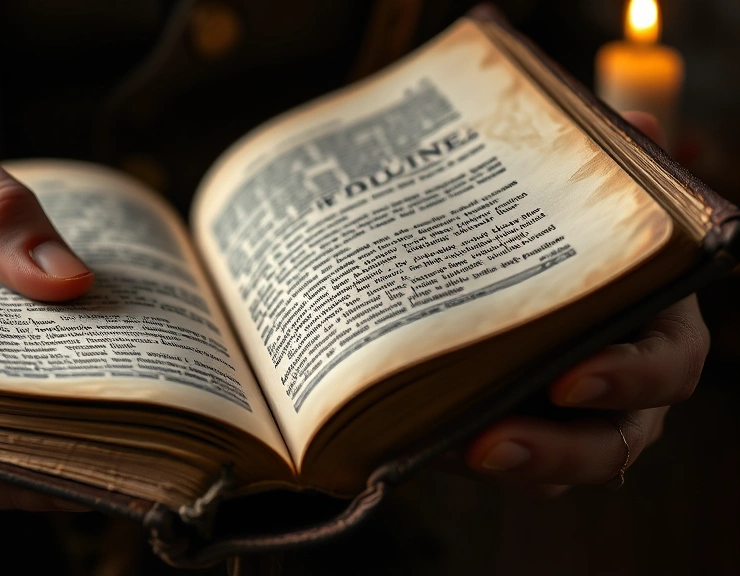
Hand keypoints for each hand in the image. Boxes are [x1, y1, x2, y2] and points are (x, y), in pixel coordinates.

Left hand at [463, 112, 706, 494]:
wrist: (512, 268)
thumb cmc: (565, 239)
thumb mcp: (580, 205)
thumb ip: (606, 174)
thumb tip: (638, 126)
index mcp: (652, 328)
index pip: (664, 365)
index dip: (628, 377)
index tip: (569, 377)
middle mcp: (622, 391)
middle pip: (612, 443)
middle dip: (558, 450)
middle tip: (491, 443)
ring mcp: (571, 425)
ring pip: (558, 472)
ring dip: (509, 467)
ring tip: (455, 452)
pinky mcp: (521, 441)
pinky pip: (502, 468)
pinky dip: (466, 459)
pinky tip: (421, 443)